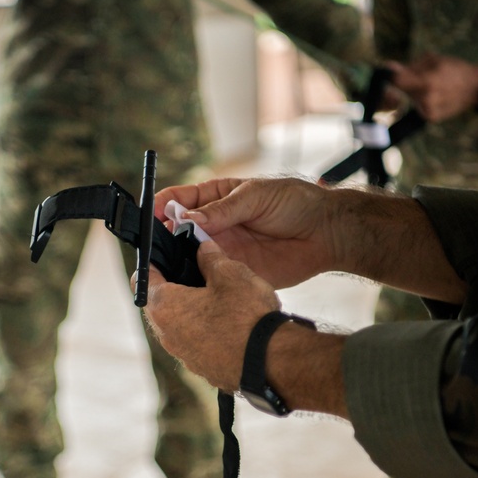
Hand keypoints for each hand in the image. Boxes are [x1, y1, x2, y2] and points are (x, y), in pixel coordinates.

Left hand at [138, 240, 280, 393]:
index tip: (165, 254)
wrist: (272, 362)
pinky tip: (230, 323)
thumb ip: (211, 257)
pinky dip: (208, 332)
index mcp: (165, 308)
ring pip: (180, 326)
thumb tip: (203, 249)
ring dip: (193, 311)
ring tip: (218, 298)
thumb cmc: (247, 316)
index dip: (153, 262)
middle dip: (176, 286)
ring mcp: (185, 356)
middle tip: (197, 272)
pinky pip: (198, 344)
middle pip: (161, 304)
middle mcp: (168, 336)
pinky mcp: (204, 368)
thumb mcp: (230, 273)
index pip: (144, 278)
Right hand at [154, 177, 343, 289]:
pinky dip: (199, 280)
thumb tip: (187, 218)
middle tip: (158, 244)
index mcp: (216, 198)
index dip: (162, 206)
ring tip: (171, 264)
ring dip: (179, 260)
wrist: (326, 233)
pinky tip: (193, 281)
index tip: (151, 214)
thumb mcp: (256, 196)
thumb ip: (222, 209)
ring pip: (189, 256)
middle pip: (177, 231)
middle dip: (164, 236)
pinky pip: (211, 277)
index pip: (179, 200)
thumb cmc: (295, 202)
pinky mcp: (235, 272)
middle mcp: (214, 224)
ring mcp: (223, 249)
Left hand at [388, 53, 477, 122]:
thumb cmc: (454, 68)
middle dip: (404, 84)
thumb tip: (387, 68)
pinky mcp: (431, 118)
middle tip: (417, 79)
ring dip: (412, 93)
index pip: (395, 81)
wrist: (476, 87)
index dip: (391, 75)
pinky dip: (420, 101)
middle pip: (400, 91)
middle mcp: (426, 100)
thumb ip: (409, 67)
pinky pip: (416, 107)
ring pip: (408, 99)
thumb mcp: (433, 60)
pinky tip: (433, 96)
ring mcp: (428, 111)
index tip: (392, 72)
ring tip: (429, 86)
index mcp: (426, 82)